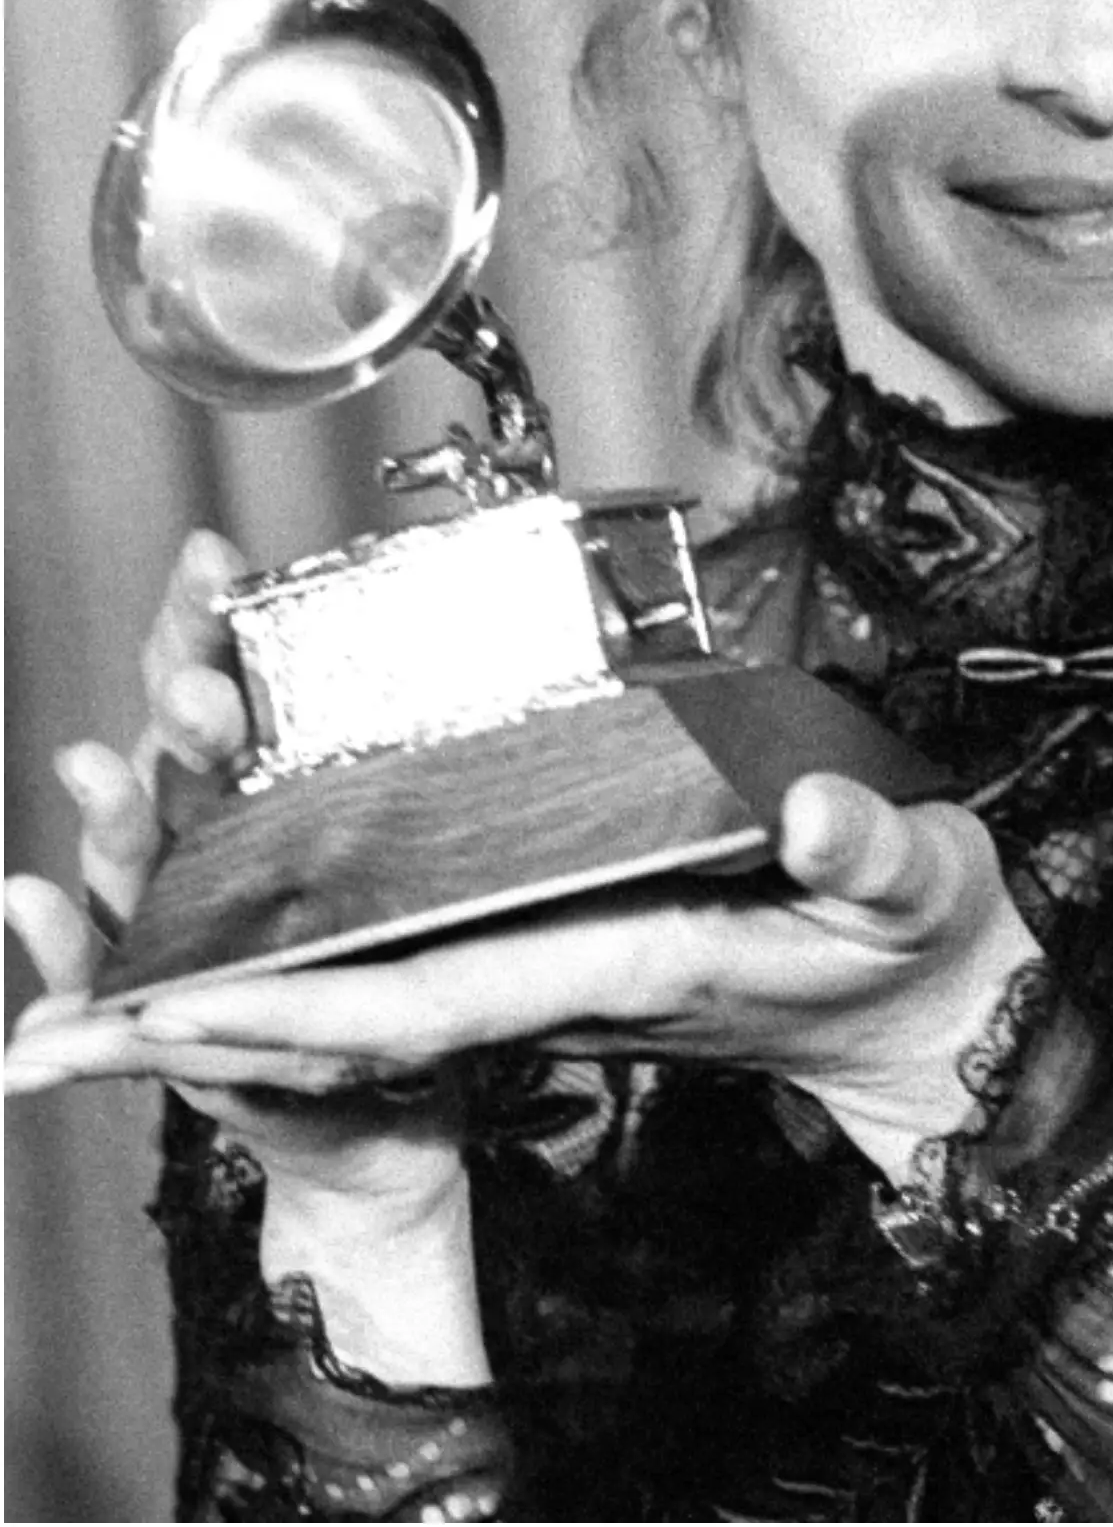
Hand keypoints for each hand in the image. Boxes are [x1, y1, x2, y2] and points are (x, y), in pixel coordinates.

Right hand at [8, 536, 470, 1193]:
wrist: (375, 1112)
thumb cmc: (406, 965)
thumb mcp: (434, 857)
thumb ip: (441, 774)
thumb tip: (504, 697)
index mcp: (268, 793)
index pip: (228, 687)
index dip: (209, 625)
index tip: (214, 561)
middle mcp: (210, 848)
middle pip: (174, 760)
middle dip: (178, 715)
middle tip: (203, 692)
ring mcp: (173, 926)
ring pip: (130, 856)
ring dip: (110, 813)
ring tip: (92, 766)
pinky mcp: (150, 1011)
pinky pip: (94, 970)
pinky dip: (56, 938)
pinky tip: (27, 899)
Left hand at [11, 774, 1041, 1183]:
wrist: (925, 1018)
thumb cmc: (918, 944)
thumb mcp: (918, 884)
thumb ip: (869, 849)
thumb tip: (816, 811)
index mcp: (628, 964)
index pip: (432, 996)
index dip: (298, 1005)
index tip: (179, 1004)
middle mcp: (563, 982)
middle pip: (349, 1020)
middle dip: (200, 1031)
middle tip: (53, 1033)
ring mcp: (547, 976)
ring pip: (356, 1001)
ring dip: (223, 1005)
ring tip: (88, 998)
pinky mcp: (550, 956)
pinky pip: (397, 978)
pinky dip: (296, 974)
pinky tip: (225, 954)